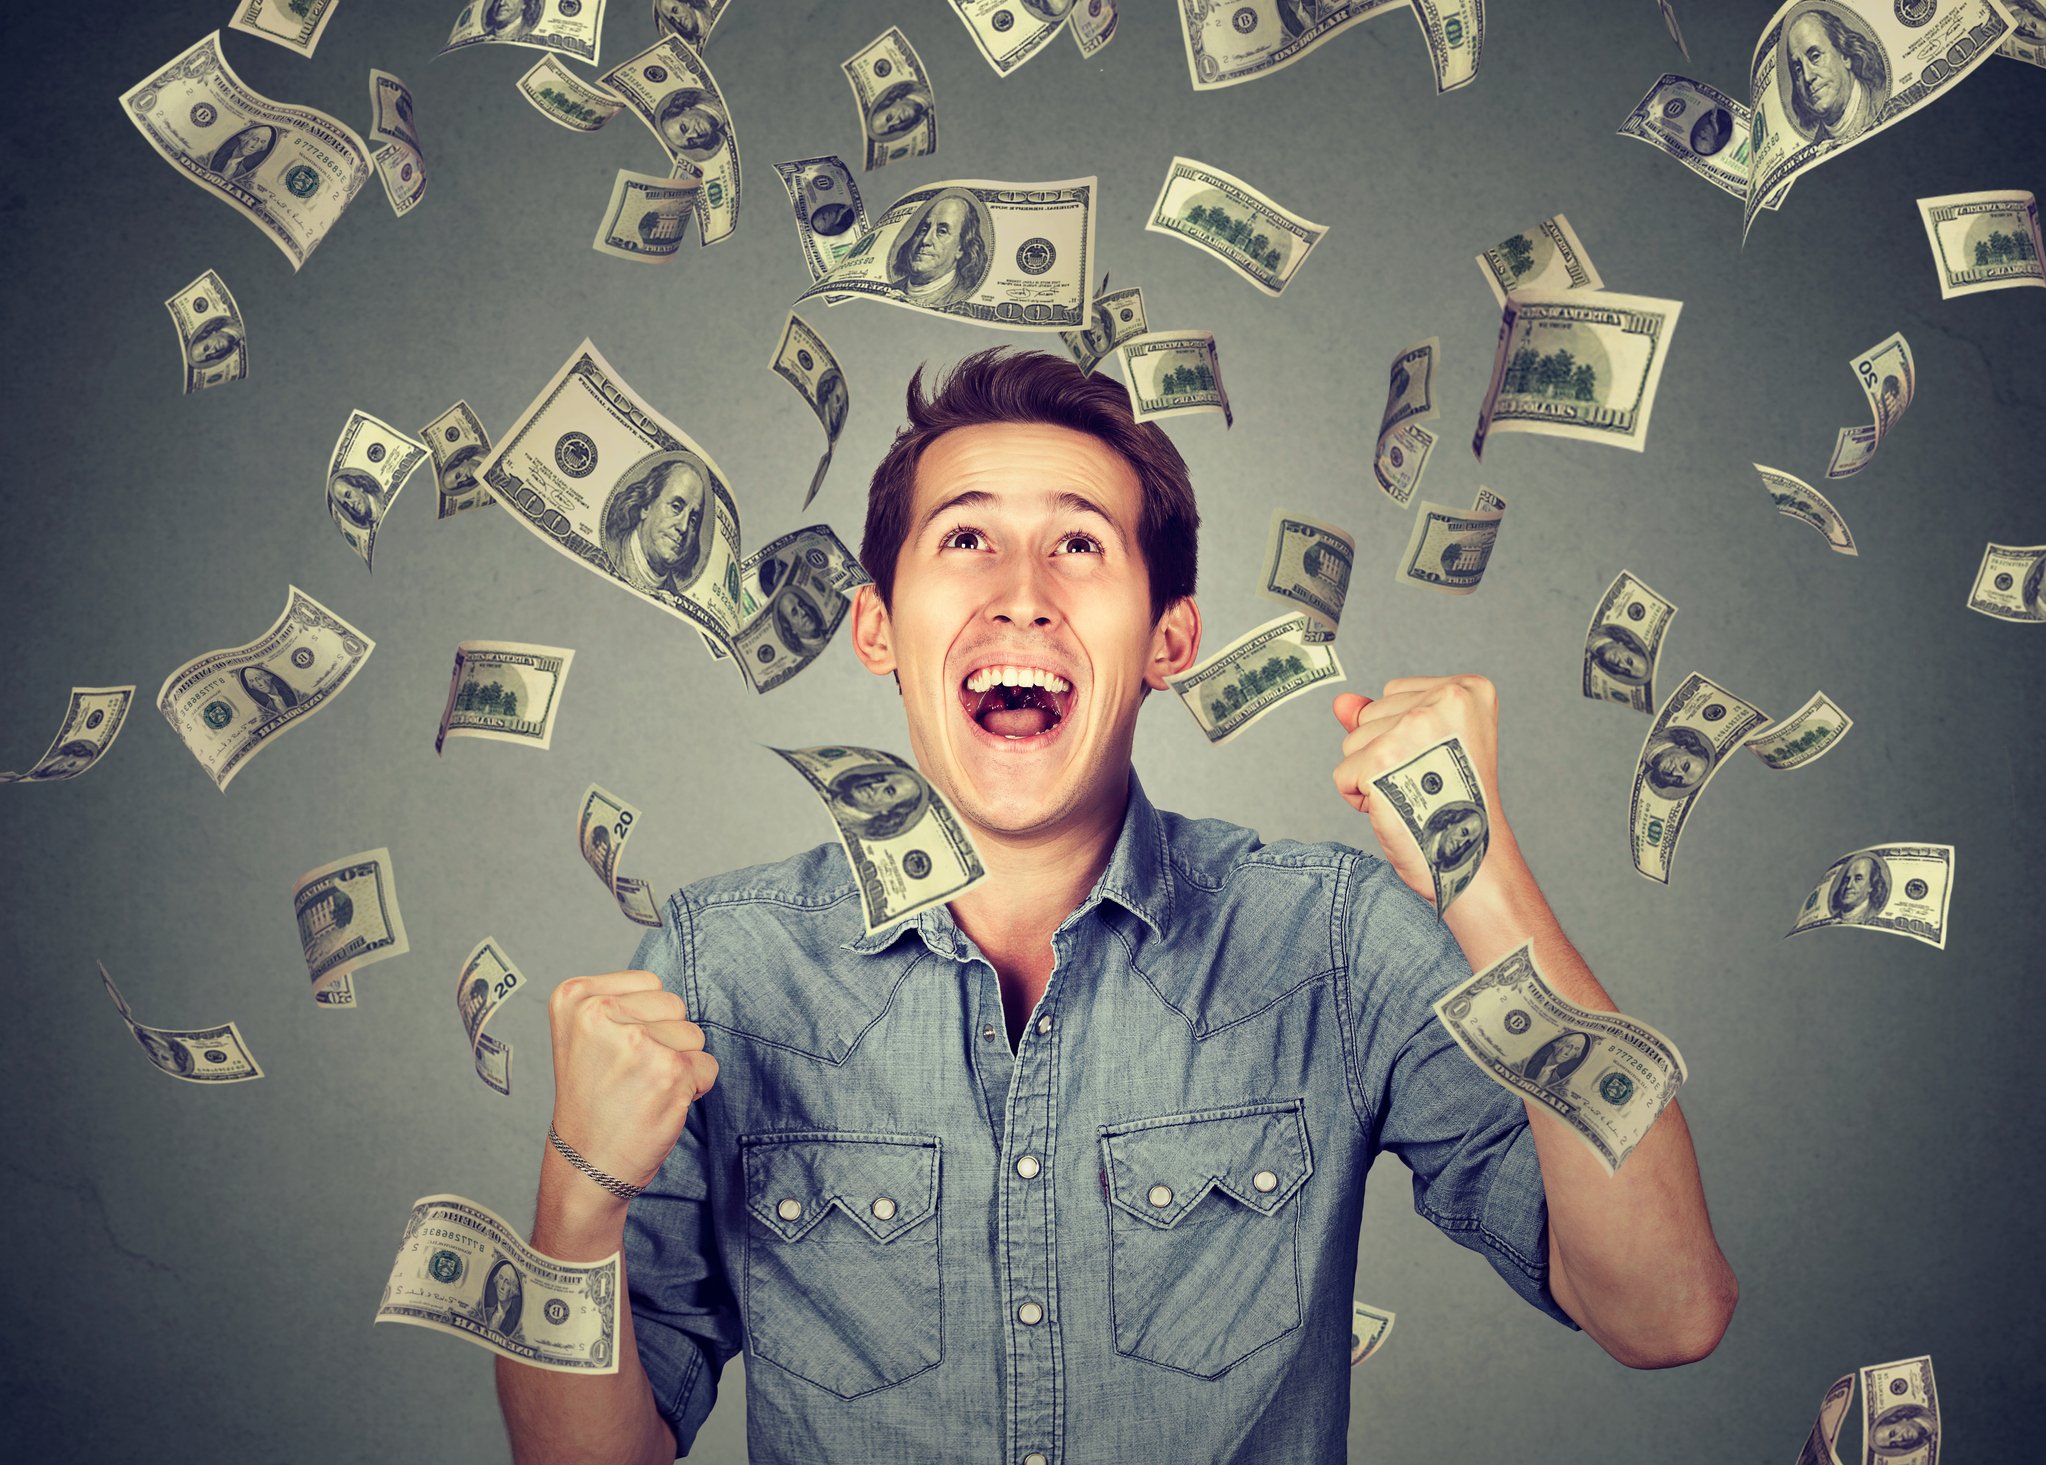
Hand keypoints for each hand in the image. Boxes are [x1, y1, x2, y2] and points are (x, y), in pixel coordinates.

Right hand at [547, 970, 716, 1194]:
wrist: (586, 1165)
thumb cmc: (592, 1102)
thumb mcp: (583, 1036)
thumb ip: (620, 1003)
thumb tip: (672, 993)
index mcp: (574, 997)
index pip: (649, 982)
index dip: (644, 1020)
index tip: (614, 1054)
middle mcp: (599, 1013)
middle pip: (674, 1005)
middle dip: (666, 1040)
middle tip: (630, 1076)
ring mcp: (635, 1041)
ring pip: (693, 1035)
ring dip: (680, 1065)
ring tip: (642, 1090)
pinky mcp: (668, 1070)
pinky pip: (707, 1066)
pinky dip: (693, 1088)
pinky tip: (658, 1104)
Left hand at [1332, 676, 1506, 907]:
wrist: (1472, 857)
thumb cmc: (1454, 807)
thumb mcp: (1426, 746)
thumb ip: (1383, 715)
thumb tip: (1341, 703)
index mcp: (1467, 689)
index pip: (1394, 693)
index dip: (1404, 736)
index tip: (1440, 762)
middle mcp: (1445, 699)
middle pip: (1370, 715)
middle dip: (1385, 754)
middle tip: (1428, 783)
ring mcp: (1413, 726)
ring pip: (1352, 742)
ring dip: (1372, 777)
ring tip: (1415, 795)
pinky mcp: (1383, 758)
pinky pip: (1343, 774)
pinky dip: (1361, 800)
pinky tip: (1397, 809)